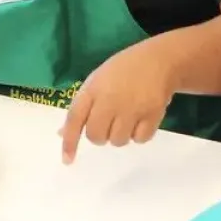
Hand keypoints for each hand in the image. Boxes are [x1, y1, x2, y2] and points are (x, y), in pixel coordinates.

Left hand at [61, 49, 177, 162]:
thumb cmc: (123, 71)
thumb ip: (80, 108)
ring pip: (117, 141)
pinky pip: (139, 139)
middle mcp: (110, 99)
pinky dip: (139, 134)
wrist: (159, 60)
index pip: (74, 118)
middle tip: (109, 122)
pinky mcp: (152, 114)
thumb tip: (61, 134)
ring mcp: (132, 107)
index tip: (67, 161)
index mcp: (93, 88)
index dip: (69, 141)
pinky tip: (141, 119)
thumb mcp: (97, 81)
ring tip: (127, 117)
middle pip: (96, 136)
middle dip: (100, 135)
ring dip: (120, 135)